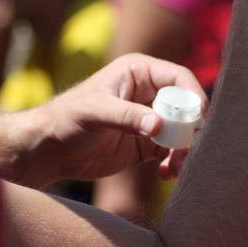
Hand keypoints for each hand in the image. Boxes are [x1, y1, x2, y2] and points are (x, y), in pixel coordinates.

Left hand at [28, 53, 207, 184]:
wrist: (46, 151)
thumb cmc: (66, 119)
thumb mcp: (95, 111)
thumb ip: (127, 116)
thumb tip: (160, 126)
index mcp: (139, 72)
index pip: (178, 78)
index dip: (193, 94)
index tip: (200, 116)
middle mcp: (149, 93)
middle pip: (186, 106)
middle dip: (192, 127)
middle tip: (190, 148)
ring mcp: (149, 119)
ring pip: (182, 131)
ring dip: (185, 149)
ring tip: (176, 167)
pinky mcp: (146, 144)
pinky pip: (171, 151)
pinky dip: (174, 162)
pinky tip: (165, 174)